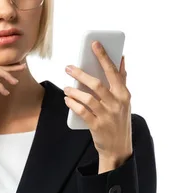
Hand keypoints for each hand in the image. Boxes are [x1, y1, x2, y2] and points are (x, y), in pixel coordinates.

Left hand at [63, 41, 132, 162]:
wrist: (119, 149)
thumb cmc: (120, 121)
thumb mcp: (125, 101)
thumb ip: (122, 81)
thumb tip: (122, 59)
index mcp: (124, 95)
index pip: (113, 71)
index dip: (103, 56)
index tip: (94, 44)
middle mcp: (117, 104)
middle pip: (97, 84)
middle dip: (80, 74)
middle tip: (69, 68)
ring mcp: (107, 116)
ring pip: (87, 98)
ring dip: (74, 91)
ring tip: (67, 88)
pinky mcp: (97, 126)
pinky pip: (82, 112)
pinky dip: (73, 104)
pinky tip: (67, 100)